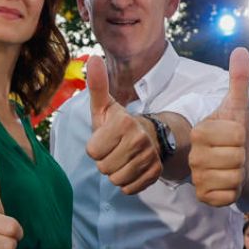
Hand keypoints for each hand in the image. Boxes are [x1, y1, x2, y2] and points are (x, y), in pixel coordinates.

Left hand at [84, 56, 163, 194]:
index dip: (95, 147)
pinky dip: (127, 182)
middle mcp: (139, 140)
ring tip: (122, 158)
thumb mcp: (105, 105)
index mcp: (124, 123)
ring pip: (116, 180)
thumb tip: (93, 59)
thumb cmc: (118, 122)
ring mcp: (149, 158)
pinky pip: (129, 189)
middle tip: (114, 149)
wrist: (150, 136)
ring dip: (115, 172)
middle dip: (105, 161)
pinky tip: (131, 168)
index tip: (105, 138)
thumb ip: (97, 85)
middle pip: (104, 168)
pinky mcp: (155, 173)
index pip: (93, 152)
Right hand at [189, 46, 248, 206]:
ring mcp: (197, 177)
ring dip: (239, 173)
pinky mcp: (204, 196)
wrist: (234, 160)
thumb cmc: (234, 132)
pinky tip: (228, 181)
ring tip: (232, 167)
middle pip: (237, 157)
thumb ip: (239, 79)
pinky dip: (235, 190)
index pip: (236, 134)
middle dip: (242, 155)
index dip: (242, 136)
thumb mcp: (239, 106)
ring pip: (234, 177)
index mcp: (200, 131)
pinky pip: (228, 196)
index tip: (233, 136)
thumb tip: (240, 50)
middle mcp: (194, 156)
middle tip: (234, 153)